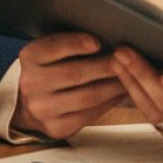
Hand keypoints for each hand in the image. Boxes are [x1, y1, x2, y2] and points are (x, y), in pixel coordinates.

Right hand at [11, 33, 125, 138]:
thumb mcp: (55, 48)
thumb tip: (110, 35)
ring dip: (114, 86)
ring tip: (131, 75)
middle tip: (129, 59)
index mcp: (30, 57)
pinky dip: (110, 102)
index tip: (98, 42)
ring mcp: (41, 109)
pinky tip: (122, 92)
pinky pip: (89, 115)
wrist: (32, 100)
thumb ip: (74, 41)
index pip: (52, 48)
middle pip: (75, 74)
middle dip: (106, 66)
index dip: (75, 44)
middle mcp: (30, 84)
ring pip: (86, 97)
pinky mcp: (56, 128)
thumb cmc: (54, 65)